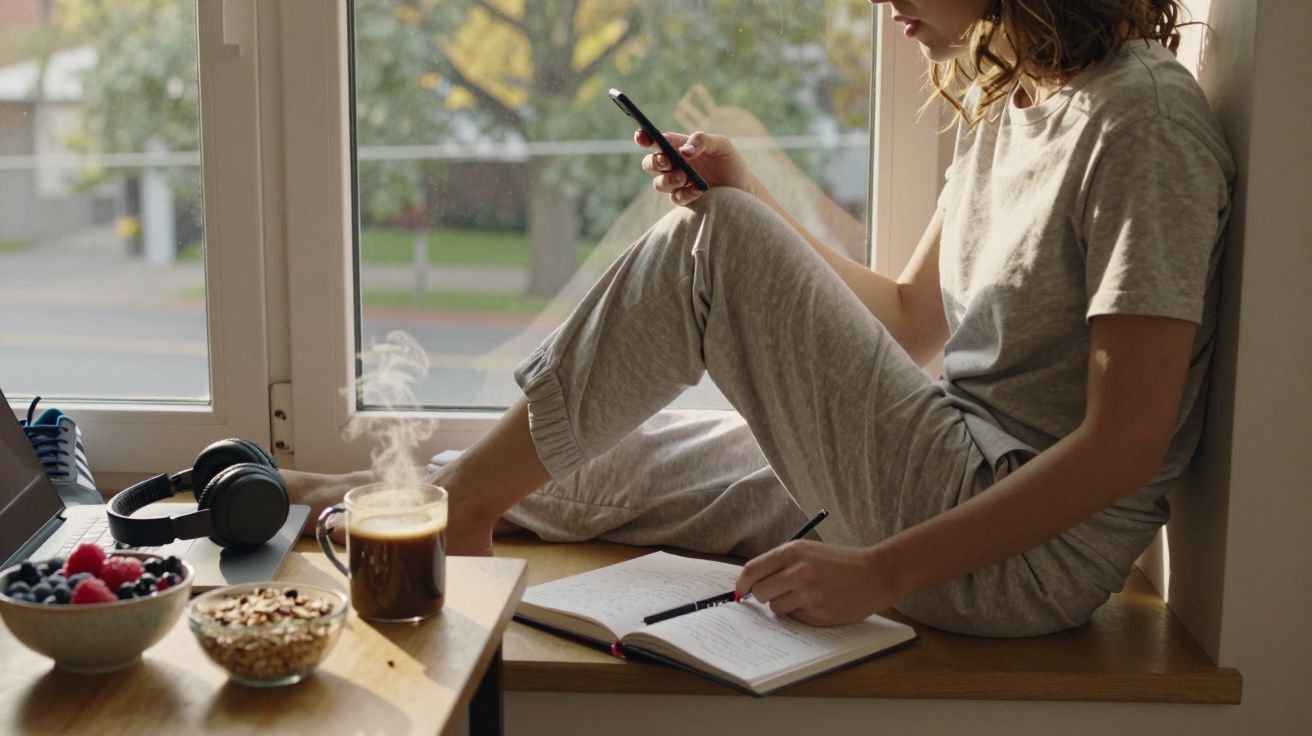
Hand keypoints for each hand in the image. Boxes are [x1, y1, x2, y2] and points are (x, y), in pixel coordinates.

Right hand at [635, 129, 758, 205]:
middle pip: (650, 163)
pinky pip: (675, 198)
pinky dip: (685, 193)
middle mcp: (673, 165)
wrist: (743, 188)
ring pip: (658, 184)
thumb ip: (702, 140)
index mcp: (678, 146)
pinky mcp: (684, 200)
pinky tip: (698, 189)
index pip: (656, 141)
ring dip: (669, 180)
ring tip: (684, 176)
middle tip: (667, 161)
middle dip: (655, 162)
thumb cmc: (730, 162)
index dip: (644, 138)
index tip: (641, 137)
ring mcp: (677, 184)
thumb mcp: (721, 145)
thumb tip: (683, 151)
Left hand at [734, 540, 896, 625]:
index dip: (742, 583)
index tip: (741, 591)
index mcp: (793, 552)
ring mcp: (809, 595)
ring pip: (776, 608)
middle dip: (762, 596)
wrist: (876, 573)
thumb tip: (751, 581)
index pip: (752, 570)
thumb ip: (781, 562)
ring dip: (783, 605)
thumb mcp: (808, 550)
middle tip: (775, 594)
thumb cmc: (840, 561)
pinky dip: (800, 614)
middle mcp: (798, 572)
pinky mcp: (819, 614)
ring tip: (803, 596)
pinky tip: (817, 603)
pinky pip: (795, 618)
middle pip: (760, 592)